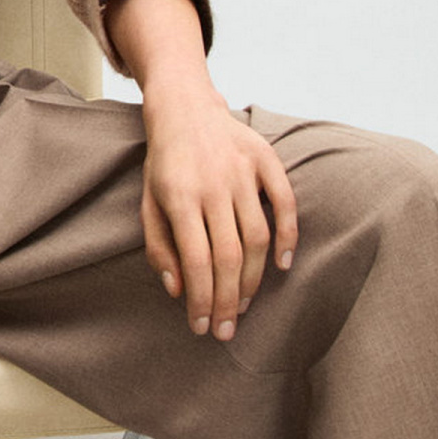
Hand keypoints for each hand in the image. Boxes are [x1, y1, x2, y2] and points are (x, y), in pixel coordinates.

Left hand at [138, 86, 297, 343]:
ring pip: (257, 237)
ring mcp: (243, 170)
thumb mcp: (148, 203)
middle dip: (228, 300)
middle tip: (226, 331)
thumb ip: (159, 247)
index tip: (202, 326)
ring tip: (245, 305)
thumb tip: (177, 290)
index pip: (195, 260)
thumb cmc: (165, 165)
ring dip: (254, 278)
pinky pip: (285, 202)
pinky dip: (289, 235)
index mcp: (179, 196)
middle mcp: (214, 184)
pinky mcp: (266, 159)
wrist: (184, 108)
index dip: (201, 299)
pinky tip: (283, 265)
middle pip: (228, 255)